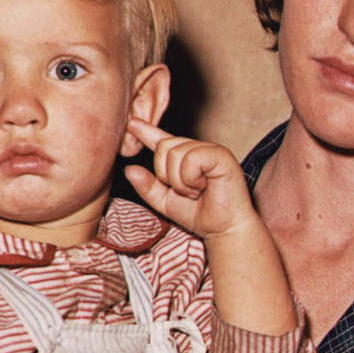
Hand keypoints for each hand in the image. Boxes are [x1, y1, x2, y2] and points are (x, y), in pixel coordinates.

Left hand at [124, 118, 260, 240]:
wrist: (223, 229)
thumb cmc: (200, 214)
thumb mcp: (165, 202)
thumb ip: (147, 186)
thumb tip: (130, 169)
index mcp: (186, 157)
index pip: (163, 140)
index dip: (147, 131)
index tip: (132, 123)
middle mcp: (198, 148)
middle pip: (164, 146)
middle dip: (167, 175)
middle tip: (186, 191)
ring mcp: (211, 149)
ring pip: (175, 153)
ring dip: (180, 182)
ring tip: (196, 191)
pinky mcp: (221, 155)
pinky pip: (191, 159)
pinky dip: (191, 179)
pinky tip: (203, 187)